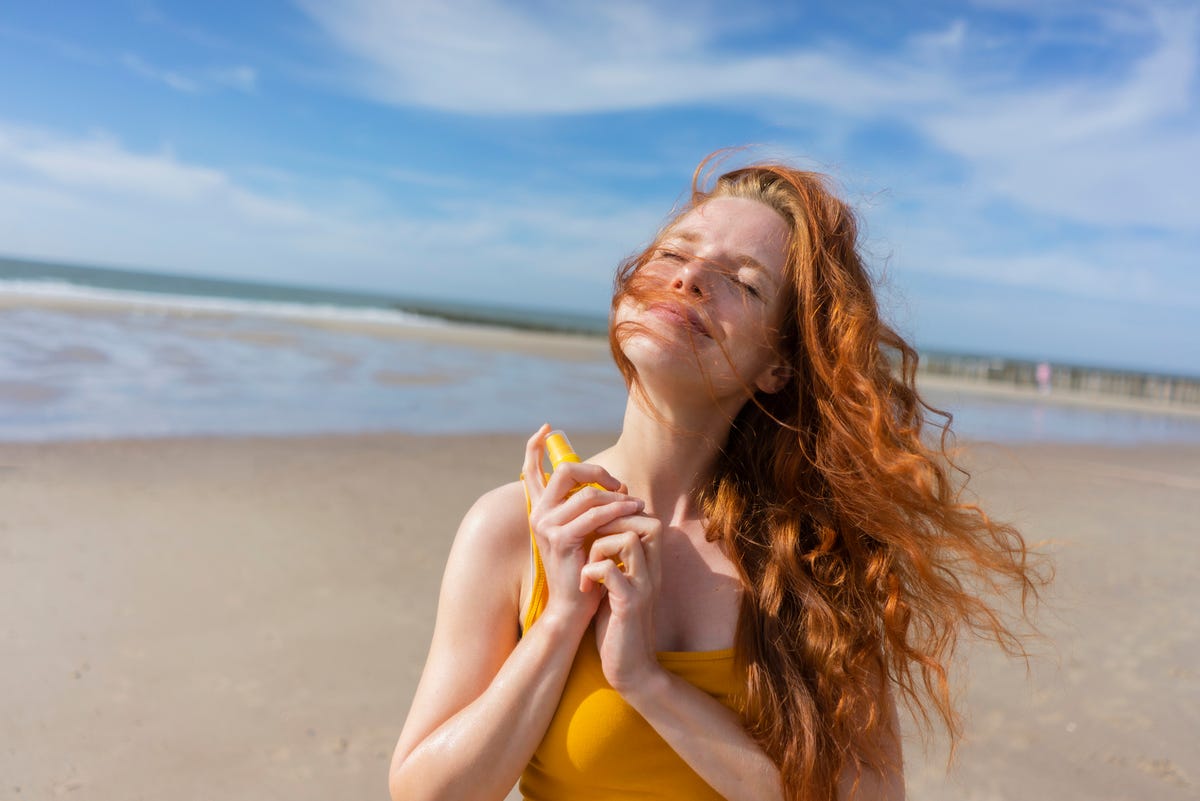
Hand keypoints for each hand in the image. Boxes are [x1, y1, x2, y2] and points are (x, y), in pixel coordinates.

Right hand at [521, 425, 643, 632]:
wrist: (572, 606)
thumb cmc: (582, 569)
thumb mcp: (580, 533)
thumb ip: (583, 509)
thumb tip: (606, 486)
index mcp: (540, 510)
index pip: (530, 469)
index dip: (535, 446)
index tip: (547, 428)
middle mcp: (538, 515)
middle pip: (565, 471)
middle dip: (597, 471)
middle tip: (619, 485)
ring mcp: (546, 526)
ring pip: (586, 493)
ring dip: (617, 496)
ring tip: (636, 504)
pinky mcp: (560, 539)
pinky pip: (594, 514)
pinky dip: (618, 510)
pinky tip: (633, 512)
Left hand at [580, 513, 663, 693]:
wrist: (631, 670)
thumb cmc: (617, 627)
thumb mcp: (616, 587)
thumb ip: (612, 561)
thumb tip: (593, 535)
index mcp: (649, 566)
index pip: (648, 520)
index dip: (622, 516)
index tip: (597, 531)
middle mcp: (652, 572)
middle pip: (647, 522)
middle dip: (612, 522)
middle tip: (590, 541)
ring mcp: (643, 587)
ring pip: (628, 540)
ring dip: (599, 546)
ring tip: (587, 566)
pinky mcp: (630, 605)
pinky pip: (611, 571)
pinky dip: (592, 572)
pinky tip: (585, 586)